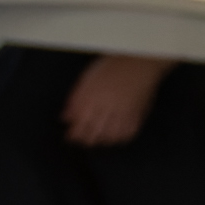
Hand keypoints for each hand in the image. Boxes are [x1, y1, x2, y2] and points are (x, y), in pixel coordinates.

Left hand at [59, 53, 173, 146]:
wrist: (138, 63)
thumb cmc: (112, 68)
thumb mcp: (87, 79)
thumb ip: (75, 100)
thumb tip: (66, 117)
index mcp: (92, 98)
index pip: (80, 123)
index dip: (74, 134)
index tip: (70, 137)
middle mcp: (107, 107)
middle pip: (94, 132)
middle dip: (86, 140)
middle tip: (83, 141)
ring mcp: (123, 112)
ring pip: (110, 135)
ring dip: (102, 140)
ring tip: (98, 140)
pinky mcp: (137, 114)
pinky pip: (128, 132)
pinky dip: (120, 137)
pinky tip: (115, 136)